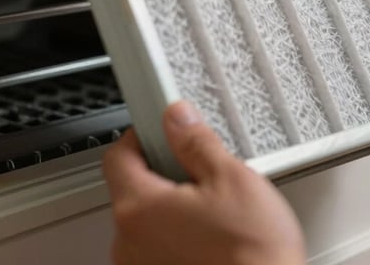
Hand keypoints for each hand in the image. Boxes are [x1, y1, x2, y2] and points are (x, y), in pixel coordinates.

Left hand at [102, 100, 305, 264]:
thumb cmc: (252, 255)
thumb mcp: (231, 178)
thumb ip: (196, 142)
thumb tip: (178, 118)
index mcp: (139, 209)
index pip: (117, 156)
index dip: (141, 136)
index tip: (164, 132)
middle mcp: (129, 244)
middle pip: (132, 188)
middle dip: (163, 174)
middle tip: (198, 172)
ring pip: (146, 220)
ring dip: (170, 208)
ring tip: (210, 209)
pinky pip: (156, 248)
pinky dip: (175, 237)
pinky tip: (209, 236)